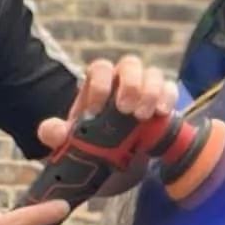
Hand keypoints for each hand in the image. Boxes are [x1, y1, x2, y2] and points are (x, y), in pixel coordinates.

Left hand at [37, 54, 178, 156]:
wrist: (117, 161)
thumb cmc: (92, 143)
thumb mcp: (69, 141)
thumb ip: (54, 134)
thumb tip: (55, 130)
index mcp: (99, 84)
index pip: (101, 68)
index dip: (101, 85)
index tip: (97, 111)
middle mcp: (123, 80)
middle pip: (131, 64)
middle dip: (130, 84)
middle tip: (126, 110)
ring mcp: (146, 89)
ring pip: (153, 73)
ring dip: (150, 92)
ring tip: (144, 116)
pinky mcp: (163, 101)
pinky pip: (169, 88)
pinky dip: (167, 98)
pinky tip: (162, 114)